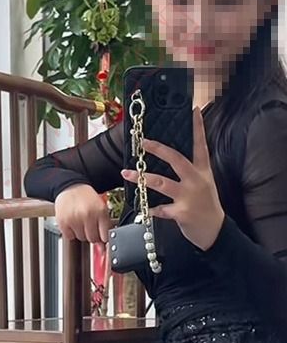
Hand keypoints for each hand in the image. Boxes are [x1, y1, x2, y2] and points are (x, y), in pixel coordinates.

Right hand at [54, 183, 110, 244]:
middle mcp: (88, 215)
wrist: (70, 186)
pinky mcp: (63, 222)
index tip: (101, 236)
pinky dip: (71, 232)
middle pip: (93, 239)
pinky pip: (70, 237)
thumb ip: (104, 226)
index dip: (103, 237)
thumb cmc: (86, 197)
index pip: (105, 236)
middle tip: (89, 223)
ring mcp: (75, 219)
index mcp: (100, 211)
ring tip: (80, 220)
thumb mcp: (100, 207)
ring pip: (81, 238)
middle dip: (92, 233)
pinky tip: (72, 221)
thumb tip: (103, 248)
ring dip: (81, 232)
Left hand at [121, 107, 224, 250]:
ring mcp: (189, 197)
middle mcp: (196, 181)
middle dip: (158, 149)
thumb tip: (173, 155)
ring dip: (142, 177)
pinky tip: (143, 208)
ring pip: (161, 182)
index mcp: (203, 171)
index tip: (194, 111)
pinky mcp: (182, 213)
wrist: (216, 231)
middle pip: (176, 159)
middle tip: (143, 142)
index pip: (201, 145)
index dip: (198, 127)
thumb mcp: (204, 183)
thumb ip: (191, 170)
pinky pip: (160, 208)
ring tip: (126, 173)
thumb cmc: (206, 205)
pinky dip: (150, 208)